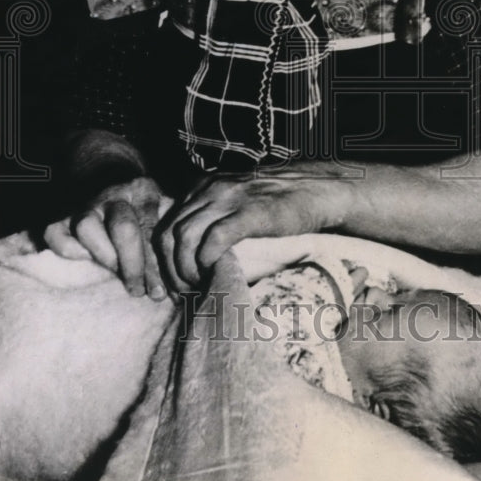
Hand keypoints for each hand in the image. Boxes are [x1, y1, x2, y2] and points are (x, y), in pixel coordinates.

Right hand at [44, 176, 167, 298]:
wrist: (111, 179)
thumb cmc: (145, 211)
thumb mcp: (165, 211)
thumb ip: (170, 239)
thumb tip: (182, 286)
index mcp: (144, 189)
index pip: (151, 227)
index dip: (155, 265)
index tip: (159, 294)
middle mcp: (115, 193)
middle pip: (123, 228)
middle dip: (133, 266)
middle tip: (138, 291)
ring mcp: (86, 203)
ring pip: (87, 226)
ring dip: (104, 257)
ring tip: (116, 277)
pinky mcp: (62, 216)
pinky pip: (55, 233)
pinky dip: (66, 250)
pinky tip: (84, 263)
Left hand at [155, 163, 354, 291]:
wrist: (317, 189)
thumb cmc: (278, 201)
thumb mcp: (235, 200)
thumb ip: (211, 215)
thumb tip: (191, 255)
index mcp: (202, 187)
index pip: (165, 224)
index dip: (163, 260)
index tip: (173, 284)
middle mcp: (209, 189)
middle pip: (169, 233)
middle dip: (169, 270)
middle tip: (182, 293)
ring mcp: (229, 199)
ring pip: (185, 237)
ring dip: (185, 269)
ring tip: (197, 288)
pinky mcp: (249, 212)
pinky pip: (214, 239)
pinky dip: (206, 260)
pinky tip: (213, 273)